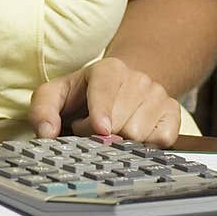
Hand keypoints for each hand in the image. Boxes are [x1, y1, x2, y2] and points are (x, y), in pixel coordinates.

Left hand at [28, 56, 181, 147]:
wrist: (122, 88)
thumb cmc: (83, 95)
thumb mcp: (55, 95)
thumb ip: (43, 109)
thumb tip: (46, 132)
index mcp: (109, 69)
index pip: (107, 89)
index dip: (102, 110)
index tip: (101, 129)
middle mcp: (138, 78)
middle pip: (121, 120)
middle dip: (101, 134)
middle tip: (92, 129)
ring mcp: (158, 95)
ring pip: (140, 134)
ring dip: (121, 142)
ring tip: (112, 130)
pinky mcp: (173, 114)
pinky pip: (162, 140)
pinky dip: (145, 147)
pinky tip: (133, 137)